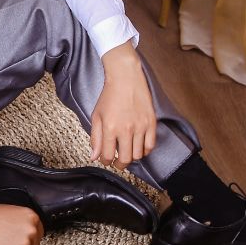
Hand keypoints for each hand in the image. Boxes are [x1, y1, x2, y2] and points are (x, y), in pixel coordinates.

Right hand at [0, 200, 42, 244]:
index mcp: (32, 217)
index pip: (39, 232)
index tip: (22, 237)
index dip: (30, 236)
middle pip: (34, 244)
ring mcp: (25, 244)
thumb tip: (29, 231)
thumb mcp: (14, 212)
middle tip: (10, 241)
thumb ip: (24, 222)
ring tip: (3, 243)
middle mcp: (32, 231)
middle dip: (24, 244)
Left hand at [90, 42, 156, 169]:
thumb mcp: (96, 116)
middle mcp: (126, 129)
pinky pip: (150, 145)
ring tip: (127, 152)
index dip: (106, 162)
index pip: (108, 156)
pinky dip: (144, 150)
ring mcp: (141, 127)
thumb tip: (94, 156)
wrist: (126, 79)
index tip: (106, 160)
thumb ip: (95, 138)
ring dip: (131, 158)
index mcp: (110, 128)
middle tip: (117, 162)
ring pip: (138, 155)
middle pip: (125, 159)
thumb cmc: (109, 96)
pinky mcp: (151, 123)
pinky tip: (138, 147)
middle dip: (119, 165)